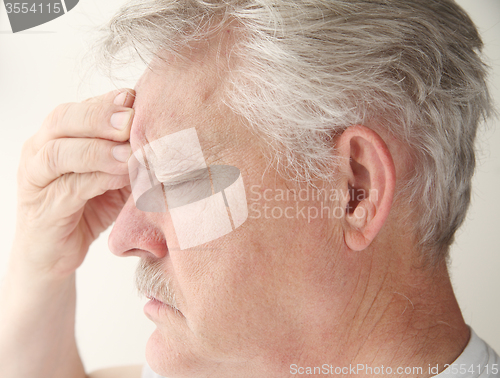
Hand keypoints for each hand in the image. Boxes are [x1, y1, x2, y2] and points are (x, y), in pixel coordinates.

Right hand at [13, 89, 134, 278]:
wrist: (57, 253)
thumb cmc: (90, 207)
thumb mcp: (114, 174)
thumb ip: (128, 152)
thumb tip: (163, 132)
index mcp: (58, 135)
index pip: (81, 106)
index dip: (110, 101)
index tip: (139, 100)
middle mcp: (40, 150)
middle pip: (62, 119)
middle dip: (100, 116)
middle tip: (131, 120)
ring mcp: (36, 179)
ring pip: (58, 152)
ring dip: (97, 150)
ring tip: (129, 153)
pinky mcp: (42, 210)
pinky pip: (67, 189)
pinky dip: (97, 180)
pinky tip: (121, 177)